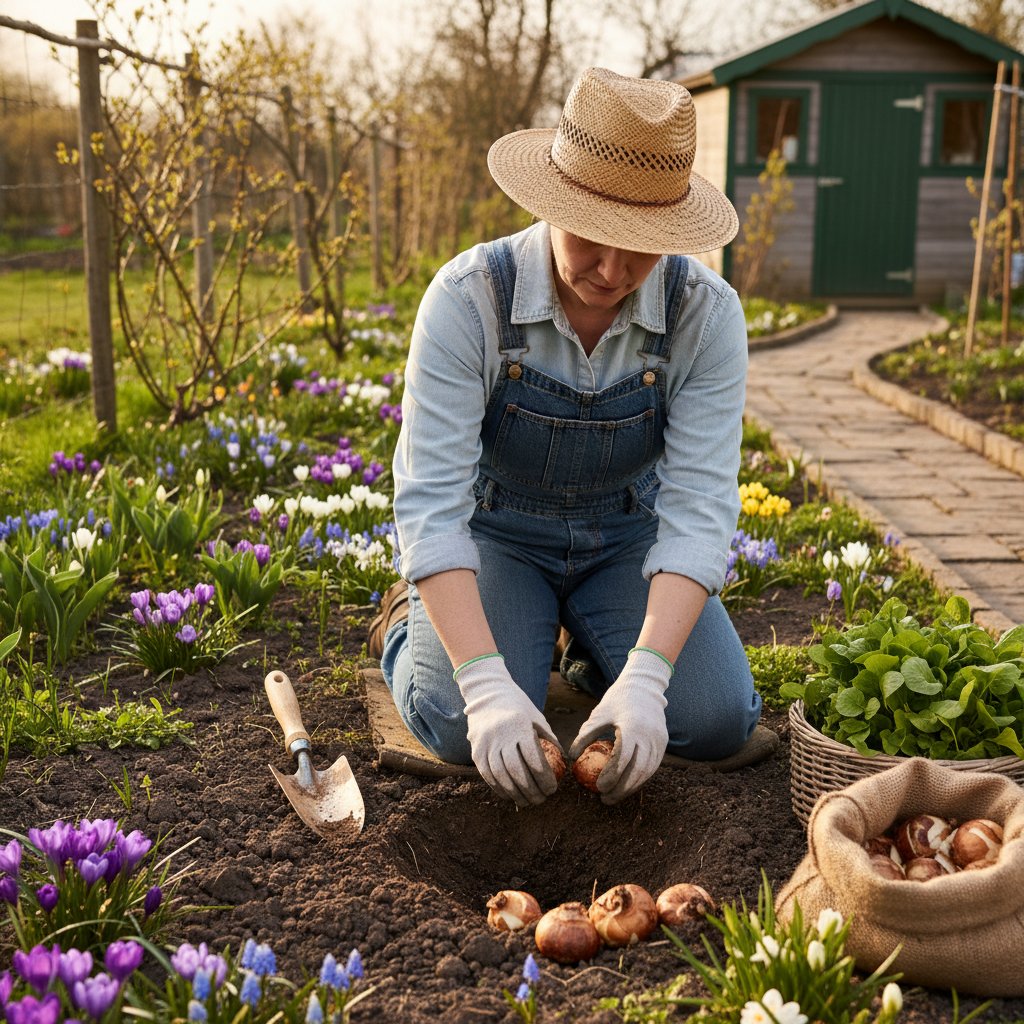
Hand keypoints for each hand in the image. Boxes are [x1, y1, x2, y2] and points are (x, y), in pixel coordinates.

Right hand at [455, 655, 560, 806]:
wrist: (487, 692)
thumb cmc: (518, 706)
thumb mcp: (536, 717)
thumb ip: (549, 738)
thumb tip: (564, 760)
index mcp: (520, 726)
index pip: (535, 760)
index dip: (545, 779)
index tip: (552, 790)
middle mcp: (502, 735)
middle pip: (518, 772)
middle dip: (531, 791)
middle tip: (541, 800)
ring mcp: (486, 743)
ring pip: (501, 776)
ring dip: (515, 794)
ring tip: (526, 802)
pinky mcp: (475, 749)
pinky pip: (487, 774)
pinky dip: (498, 788)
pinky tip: (509, 794)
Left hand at [569, 648, 671, 803]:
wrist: (645, 686)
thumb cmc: (618, 699)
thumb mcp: (599, 713)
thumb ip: (587, 734)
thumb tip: (571, 756)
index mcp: (632, 728)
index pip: (622, 759)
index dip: (611, 777)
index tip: (599, 788)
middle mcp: (649, 736)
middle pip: (637, 771)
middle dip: (621, 789)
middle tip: (605, 799)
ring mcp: (659, 741)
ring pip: (647, 772)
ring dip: (631, 787)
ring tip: (614, 795)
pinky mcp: (663, 743)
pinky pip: (652, 766)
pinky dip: (640, 778)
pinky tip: (627, 784)